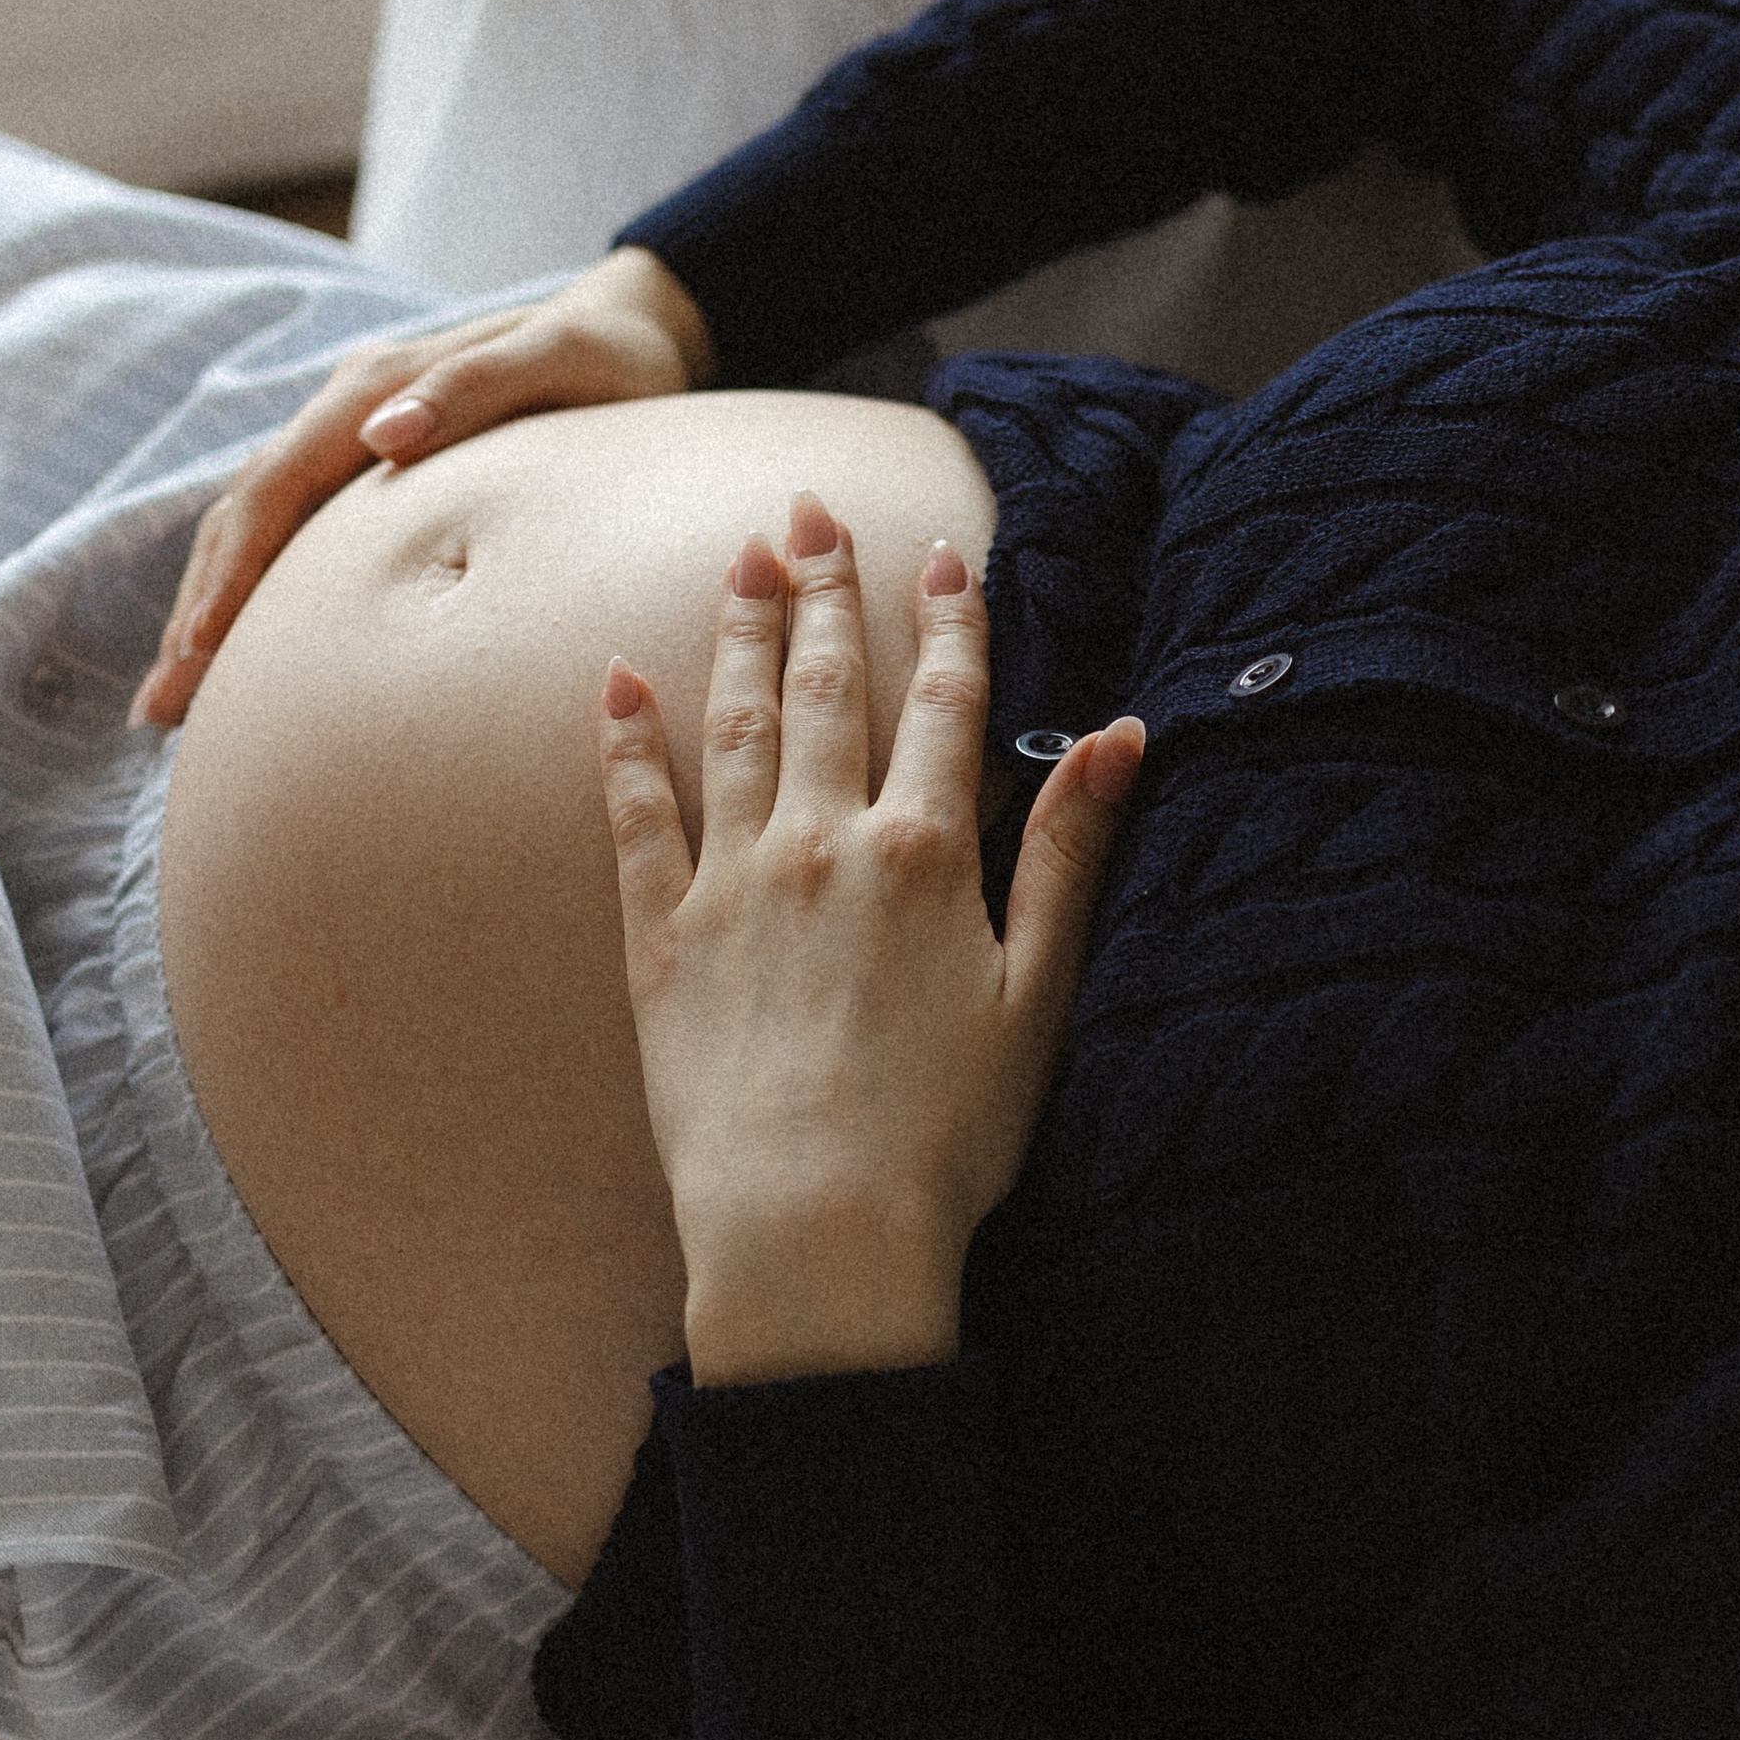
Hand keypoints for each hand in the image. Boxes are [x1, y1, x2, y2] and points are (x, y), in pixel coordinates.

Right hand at [130, 244, 711, 726]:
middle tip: (162, 707)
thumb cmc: (609, 357)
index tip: (203, 647)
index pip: (277, 487)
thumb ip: (476, 389)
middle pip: (245, 516)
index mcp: (375, 383)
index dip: (234, 570)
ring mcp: (353, 438)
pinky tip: (240, 657)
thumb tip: (384, 435)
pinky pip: (295, 535)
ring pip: (257, 530)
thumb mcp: (560, 361)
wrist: (633, 328)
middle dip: (199, 611)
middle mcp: (347, 408)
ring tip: (174, 702)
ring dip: (211, 611)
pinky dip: (255, 595)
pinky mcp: (372, 470)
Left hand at [599, 493, 1144, 1387]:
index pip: (943, 704)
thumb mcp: (1038, 991)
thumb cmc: (946, 1133)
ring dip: (741, 634)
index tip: (943, 553)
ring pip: (736, 726)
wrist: (813, 1230)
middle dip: (827, 591)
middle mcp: (823, 842)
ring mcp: (732, 883)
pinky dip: (626, 742)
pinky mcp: (660, 939)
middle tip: (811, 510)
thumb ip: (1068, 854)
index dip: (948, 622)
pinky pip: (637, 815)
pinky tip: (617, 681)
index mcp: (923, 852)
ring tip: (742, 560)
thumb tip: (1122, 738)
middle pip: (830, 689)